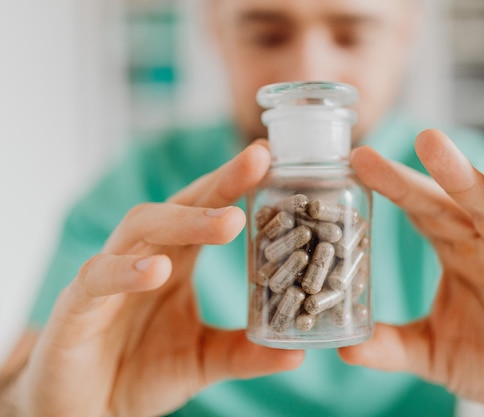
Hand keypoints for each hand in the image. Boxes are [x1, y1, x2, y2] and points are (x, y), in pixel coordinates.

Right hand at [16, 142, 303, 416]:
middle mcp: (144, 255)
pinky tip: (156, 269)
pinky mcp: (76, 307)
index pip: (208, 210)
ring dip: (183, 221)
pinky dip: (124, 270)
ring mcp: (109, 277)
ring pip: (140, 228)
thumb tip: (297, 351)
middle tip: (257, 164)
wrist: (91, 408)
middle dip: (219, 183)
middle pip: (179, 205)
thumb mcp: (205, 359)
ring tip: (227, 222)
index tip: (269, 156)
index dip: (236, 182)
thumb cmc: (145, 371)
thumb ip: (245, 352)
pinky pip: (98, 278)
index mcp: (177, 259)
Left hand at [340, 129, 483, 416]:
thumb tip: (344, 346)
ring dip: (462, 175)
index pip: (420, 210)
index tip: (356, 161)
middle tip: (379, 145)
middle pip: (450, 200)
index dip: (391, 186)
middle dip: (420, 170)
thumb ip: (392, 346)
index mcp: (457, 252)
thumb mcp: (433, 353)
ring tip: (430, 140)